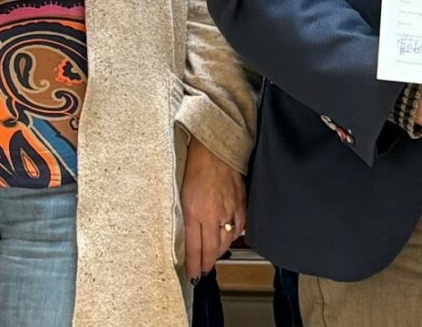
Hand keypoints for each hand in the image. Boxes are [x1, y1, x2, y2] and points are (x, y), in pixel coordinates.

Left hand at [180, 141, 245, 280]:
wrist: (214, 146)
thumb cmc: (194, 164)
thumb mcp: (180, 192)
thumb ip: (185, 215)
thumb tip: (186, 234)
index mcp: (194, 211)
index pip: (194, 247)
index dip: (194, 264)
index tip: (193, 274)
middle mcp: (212, 214)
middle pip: (212, 248)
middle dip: (206, 263)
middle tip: (202, 270)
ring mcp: (229, 209)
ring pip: (226, 240)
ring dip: (219, 251)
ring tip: (213, 256)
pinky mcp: (241, 202)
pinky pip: (239, 226)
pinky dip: (234, 235)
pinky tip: (229, 237)